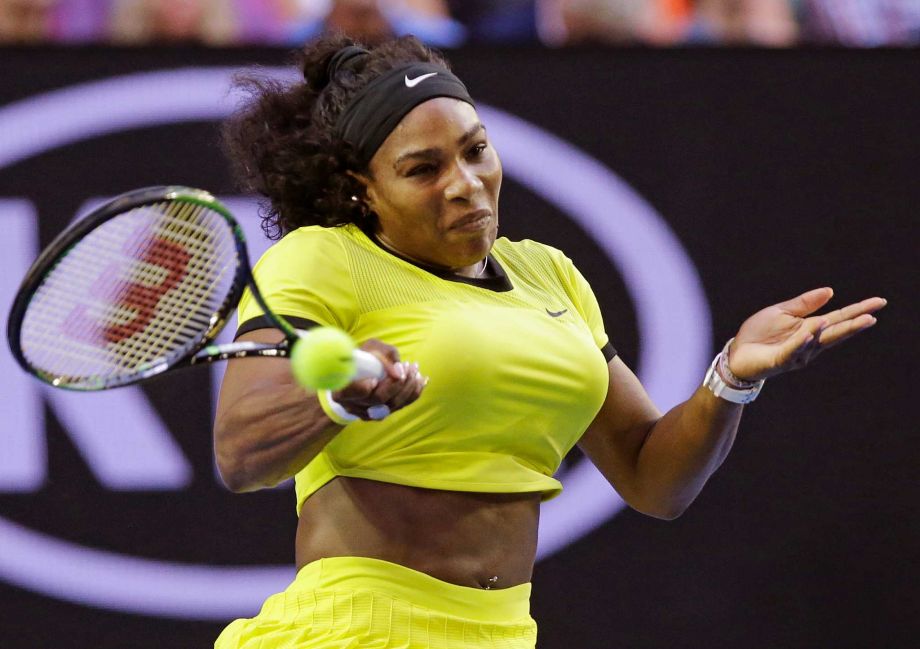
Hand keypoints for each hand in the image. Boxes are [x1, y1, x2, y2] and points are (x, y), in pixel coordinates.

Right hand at [332, 338, 426, 419]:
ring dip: (408, 386)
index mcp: (341, 390)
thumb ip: (383, 354)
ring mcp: (369, 412)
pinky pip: (402, 405)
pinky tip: (421, 379)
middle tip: (406, 365)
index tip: (374, 379)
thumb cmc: (365, 357)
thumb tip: (398, 370)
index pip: (350, 394)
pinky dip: (414, 392)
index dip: (362, 389)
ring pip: (393, 404)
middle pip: (378, 400)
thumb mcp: (371, 348)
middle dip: (396, 383)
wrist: (363, 371)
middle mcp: (354, 405)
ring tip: (414, 368)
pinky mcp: (384, 413)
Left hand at [727, 287, 886, 381]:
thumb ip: (805, 303)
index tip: (879, 302)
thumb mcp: (782, 312)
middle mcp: (809, 343)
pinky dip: (803, 341)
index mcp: (811, 328)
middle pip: (836, 332)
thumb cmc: (759, 333)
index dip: (858, 310)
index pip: (839, 318)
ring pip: (817, 341)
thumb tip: (830, 291)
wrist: (737, 353)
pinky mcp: (781, 360)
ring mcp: (797, 353)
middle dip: (854, 325)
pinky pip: (794, 350)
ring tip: (846, 320)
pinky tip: (812, 332)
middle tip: (872, 317)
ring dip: (829, 330)